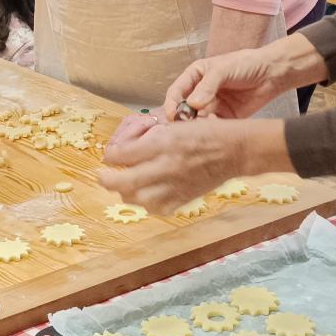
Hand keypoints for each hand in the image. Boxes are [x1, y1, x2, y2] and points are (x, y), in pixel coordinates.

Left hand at [99, 118, 287, 214]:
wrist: (232, 150)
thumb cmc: (204, 133)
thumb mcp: (173, 126)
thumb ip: (148, 140)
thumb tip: (124, 151)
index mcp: (162, 143)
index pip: (122, 154)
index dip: (110, 156)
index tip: (109, 156)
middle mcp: (165, 166)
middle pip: (124, 182)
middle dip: (107, 180)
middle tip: (103, 177)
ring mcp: (174, 186)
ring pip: (137, 199)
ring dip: (126, 193)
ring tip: (126, 185)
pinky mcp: (182, 199)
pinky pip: (156, 208)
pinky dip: (147, 203)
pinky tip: (147, 195)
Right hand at [163, 39, 316, 120]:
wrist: (272, 73)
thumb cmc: (246, 64)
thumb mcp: (224, 69)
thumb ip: (208, 86)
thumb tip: (193, 104)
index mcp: (195, 76)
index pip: (177, 91)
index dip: (172, 103)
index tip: (172, 115)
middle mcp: (200, 92)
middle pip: (185, 109)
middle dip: (183, 119)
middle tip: (185, 127)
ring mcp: (212, 106)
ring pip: (198, 120)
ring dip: (198, 126)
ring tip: (202, 129)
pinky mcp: (225, 118)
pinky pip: (213, 127)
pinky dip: (212, 130)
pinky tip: (216, 130)